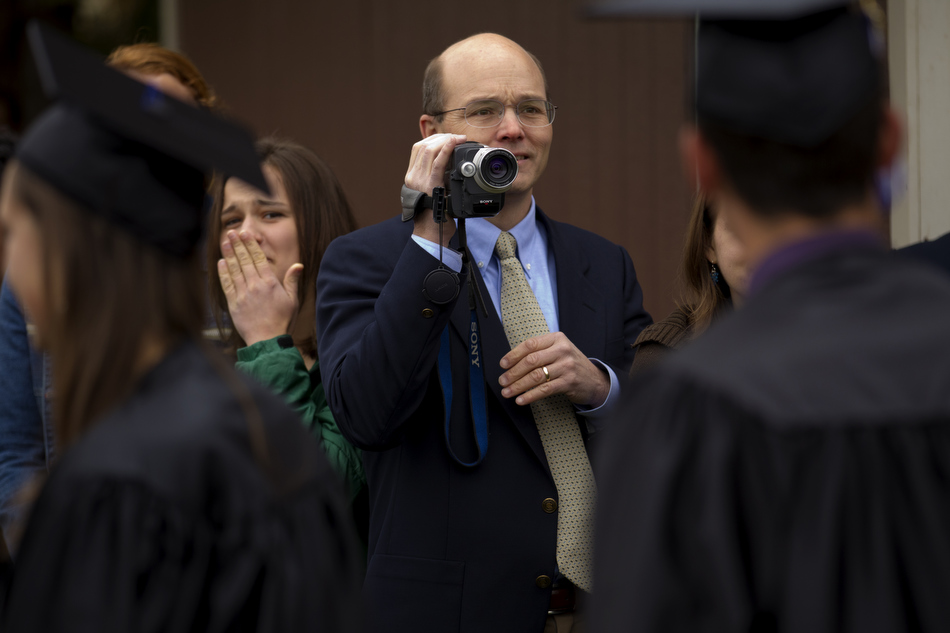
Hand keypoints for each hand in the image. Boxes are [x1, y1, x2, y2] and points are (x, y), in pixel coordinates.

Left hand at [217, 230, 300, 345]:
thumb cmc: (282, 321)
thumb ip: (292, 281)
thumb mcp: (292, 300)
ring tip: (225, 242)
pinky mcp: (234, 304)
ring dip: (229, 254)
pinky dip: (223, 273)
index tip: (246, 234)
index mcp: (270, 283)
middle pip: (244, 261)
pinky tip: (221, 263)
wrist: (268, 340)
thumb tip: (298, 265)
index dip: (251, 245)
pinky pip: (227, 285)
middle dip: (237, 245)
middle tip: (232, 232)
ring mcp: (243, 294)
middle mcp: (255, 286)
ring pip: (234, 270)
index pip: (258, 259)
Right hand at [405, 133, 466, 245]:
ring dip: (445, 140)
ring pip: (429, 150)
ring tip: (458, 139)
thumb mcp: (434, 192)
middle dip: (441, 137)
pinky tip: (454, 142)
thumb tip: (452, 166)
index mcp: (412, 177)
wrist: (431, 233)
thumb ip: (438, 179)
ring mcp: (419, 181)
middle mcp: (413, 177)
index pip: (418, 148)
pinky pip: (437, 163)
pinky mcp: (430, 186)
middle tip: (456, 137)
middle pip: (423, 145)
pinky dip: (446, 149)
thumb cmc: (435, 215)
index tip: (447, 137)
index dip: (433, 139)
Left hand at [498, 332, 610, 406]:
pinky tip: (521, 400)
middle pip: (531, 361)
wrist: (594, 379)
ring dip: (518, 386)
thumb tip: (511, 362)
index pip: (530, 345)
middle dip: (513, 373)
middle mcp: (562, 350)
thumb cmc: (570, 364)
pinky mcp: (569, 382)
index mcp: (557, 338)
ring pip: (536, 376)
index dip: (513, 355)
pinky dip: (530, 396)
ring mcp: (567, 366)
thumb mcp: (558, 351)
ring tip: (507, 392)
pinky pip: (544, 390)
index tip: (503, 364)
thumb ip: (540, 351)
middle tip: (502, 381)